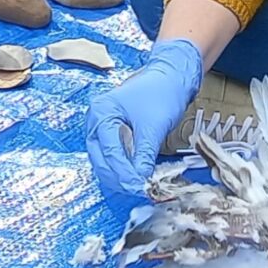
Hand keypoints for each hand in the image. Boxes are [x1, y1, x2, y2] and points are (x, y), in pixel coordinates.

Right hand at [85, 39, 202, 194]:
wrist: (171, 77)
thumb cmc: (162, 93)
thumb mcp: (154, 126)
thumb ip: (144, 154)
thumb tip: (141, 180)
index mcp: (101, 114)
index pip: (109, 153)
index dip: (124, 174)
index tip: (139, 188)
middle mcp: (96, 121)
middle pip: (101, 160)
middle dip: (119, 178)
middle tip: (140, 190)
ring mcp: (102, 128)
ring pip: (105, 161)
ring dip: (120, 175)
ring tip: (140, 186)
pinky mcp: (112, 134)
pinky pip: (113, 156)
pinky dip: (124, 167)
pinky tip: (137, 176)